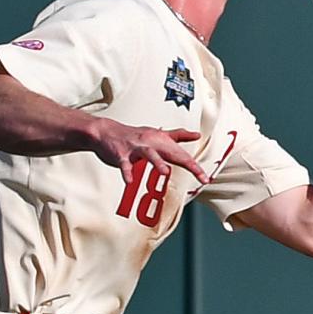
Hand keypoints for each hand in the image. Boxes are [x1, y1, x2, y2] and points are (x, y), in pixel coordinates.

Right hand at [89, 118, 208, 184]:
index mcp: (160, 140)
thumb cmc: (134, 135)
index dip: (195, 166)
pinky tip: (129, 182)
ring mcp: (135, 148)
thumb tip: (197, 134)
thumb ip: (178, 136)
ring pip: (148, 154)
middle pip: (171, 153)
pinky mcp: (120, 154)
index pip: (181, 154)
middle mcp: (150, 143)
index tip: (206, 179)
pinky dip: (126, 172)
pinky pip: (124, 164)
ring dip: (157, 162)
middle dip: (186, 163)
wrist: (106, 131)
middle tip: (199, 174)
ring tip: (165, 172)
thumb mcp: (158, 135)